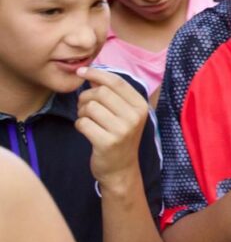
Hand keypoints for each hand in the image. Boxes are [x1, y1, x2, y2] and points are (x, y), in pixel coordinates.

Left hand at [75, 67, 150, 188]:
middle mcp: (134, 116)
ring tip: (87, 120)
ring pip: (90, 107)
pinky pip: (83, 123)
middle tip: (84, 107)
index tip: (81, 71)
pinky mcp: (107, 142)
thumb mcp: (124, 114)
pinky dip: (79, 125)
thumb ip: (113, 95)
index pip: (117, 82)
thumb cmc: (120, 137)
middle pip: (101, 93)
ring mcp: (122, 130)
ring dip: (82, 112)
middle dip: (86, 97)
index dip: (97, 73)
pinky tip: (86, 131)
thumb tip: (93, 75)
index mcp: (140, 106)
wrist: (121, 170)